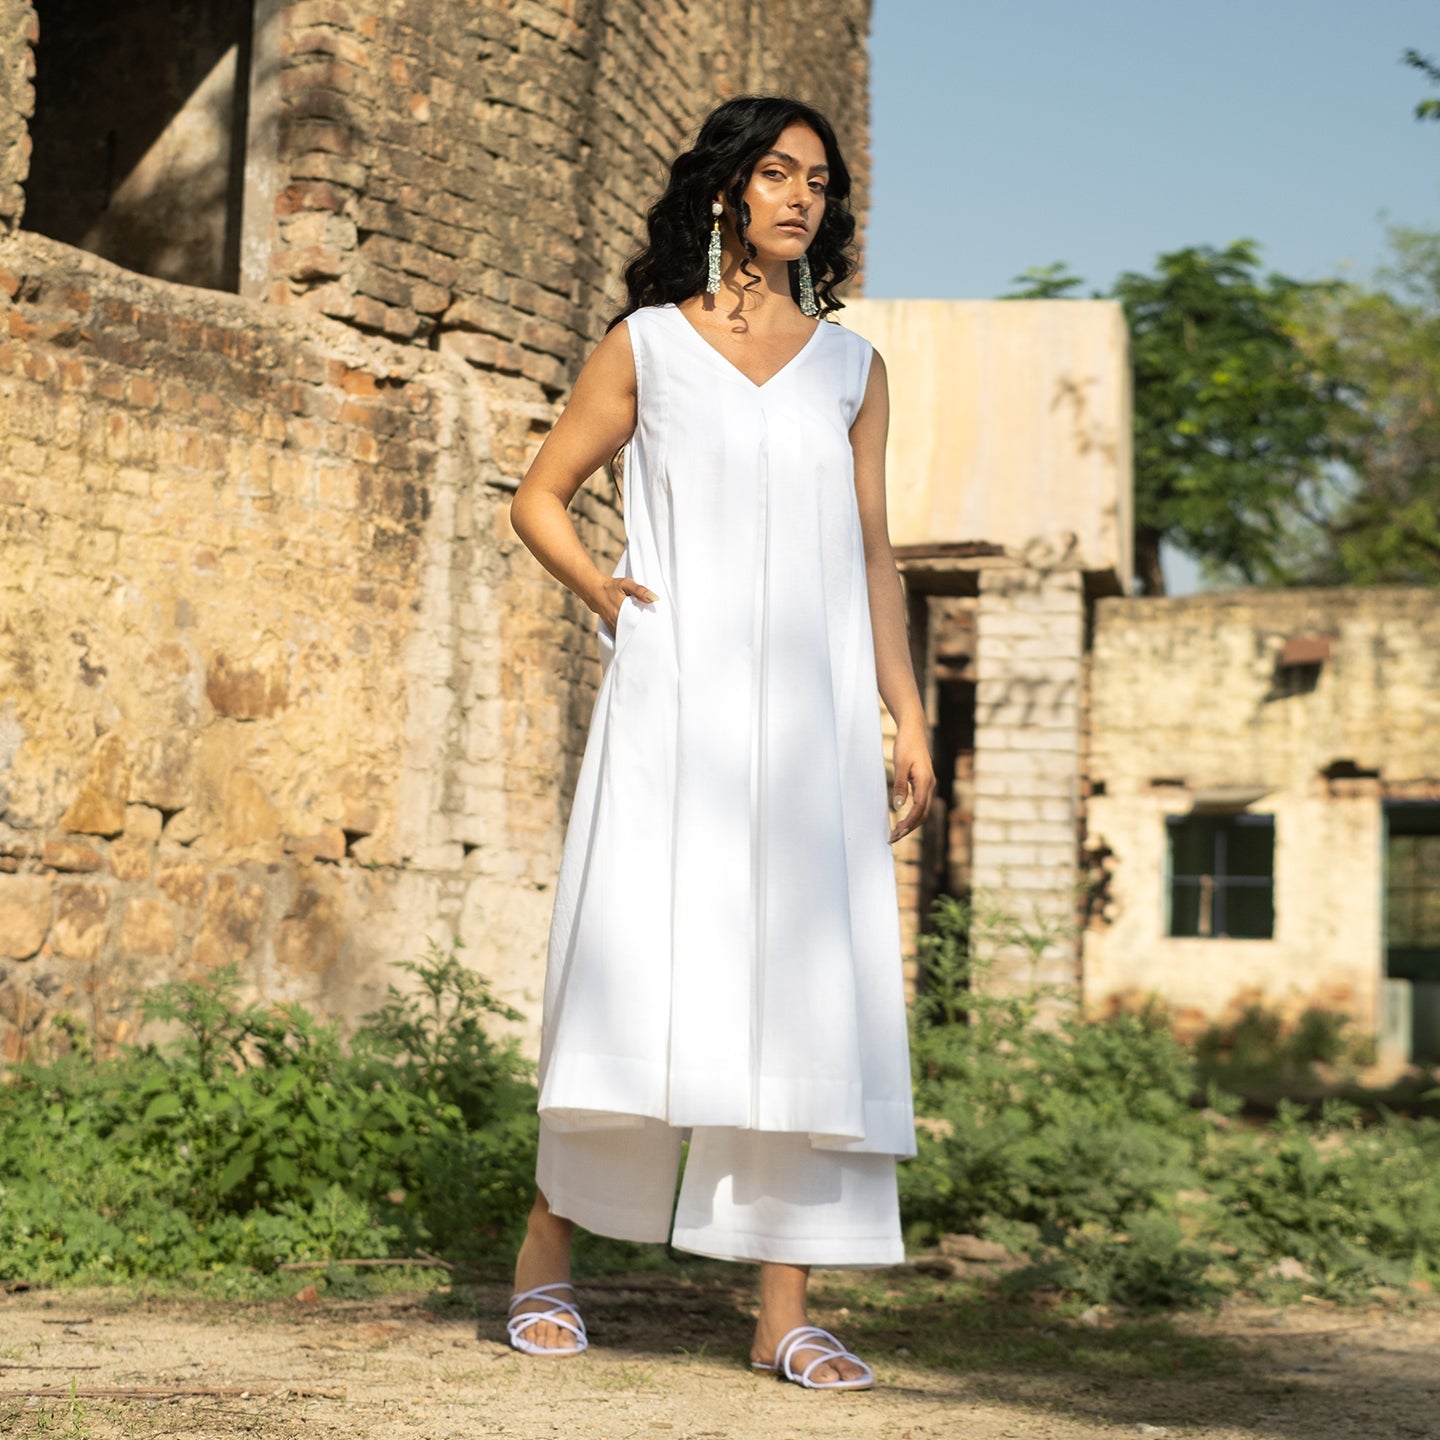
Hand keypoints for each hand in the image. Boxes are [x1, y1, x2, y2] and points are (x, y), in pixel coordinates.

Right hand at [592, 575, 655, 632]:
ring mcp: (612, 627)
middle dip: (643, 633)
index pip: (639, 626)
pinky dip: (628, 635)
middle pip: (634, 633)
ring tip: (645, 634)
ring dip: (635, 635)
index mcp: (622, 612)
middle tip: (653, 633)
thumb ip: (640, 590)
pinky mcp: (610, 628)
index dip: (647, 628)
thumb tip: (654, 598)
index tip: (655, 627)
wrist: (593, 590)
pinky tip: (634, 632)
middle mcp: (616, 622)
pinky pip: (621, 636)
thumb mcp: (626, 584)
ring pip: (627, 636)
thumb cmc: (611, 586)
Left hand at [889, 726, 935, 843]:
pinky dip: (913, 815)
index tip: (896, 834)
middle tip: (892, 839)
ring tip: (896, 833)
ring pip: (923, 811)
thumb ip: (900, 785)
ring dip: (911, 824)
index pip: (919, 810)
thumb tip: (897, 807)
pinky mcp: (924, 783)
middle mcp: (930, 785)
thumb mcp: (900, 764)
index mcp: (925, 782)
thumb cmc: (906, 745)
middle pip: (923, 814)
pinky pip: (921, 804)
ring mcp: (928, 785)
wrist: (914, 730)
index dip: (908, 824)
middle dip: (909, 828)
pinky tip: (903, 820)